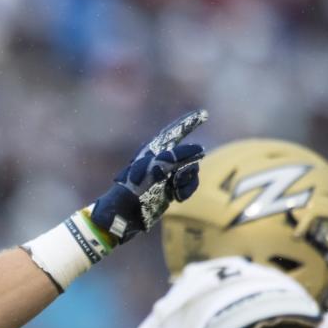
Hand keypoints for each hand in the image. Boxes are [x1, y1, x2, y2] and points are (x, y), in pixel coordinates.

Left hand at [90, 109, 207, 243]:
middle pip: (187, 154)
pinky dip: (188, 190)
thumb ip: (177, 156)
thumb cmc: (134, 188)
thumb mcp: (155, 167)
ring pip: (191, 170)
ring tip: (176, 190)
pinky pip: (188, 184)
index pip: (174, 132)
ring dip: (188, 180)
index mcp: (153, 151)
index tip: (204, 114)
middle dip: (188, 164)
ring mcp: (166, 176)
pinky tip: (179, 197)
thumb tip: (199, 149)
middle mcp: (161, 161)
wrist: (124, 214)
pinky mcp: (170, 190)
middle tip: (177, 179)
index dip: (189, 123)